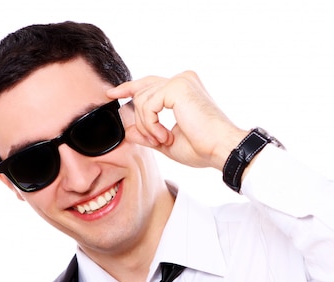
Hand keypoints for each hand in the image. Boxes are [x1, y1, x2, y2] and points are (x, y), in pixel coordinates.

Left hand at [108, 71, 248, 170]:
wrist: (222, 149)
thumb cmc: (203, 148)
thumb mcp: (168, 142)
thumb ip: (148, 134)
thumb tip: (128, 130)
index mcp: (183, 89)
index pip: (149, 83)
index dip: (129, 87)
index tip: (112, 93)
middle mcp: (182, 80)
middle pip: (142, 90)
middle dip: (140, 118)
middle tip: (156, 140)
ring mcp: (180, 81)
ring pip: (142, 100)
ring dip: (148, 126)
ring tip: (165, 140)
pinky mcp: (177, 87)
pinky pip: (147, 105)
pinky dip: (151, 125)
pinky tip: (165, 136)